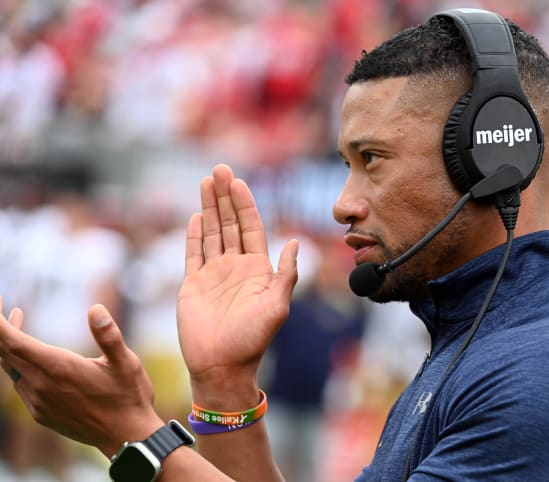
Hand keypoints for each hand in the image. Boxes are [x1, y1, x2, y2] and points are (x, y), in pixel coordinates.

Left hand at [0, 298, 163, 456]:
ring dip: (8, 342)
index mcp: (58, 368)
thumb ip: (109, 336)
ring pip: (9, 367)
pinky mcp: (41, 412)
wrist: (126, 437)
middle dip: (0, 327)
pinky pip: (18, 382)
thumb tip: (96, 309)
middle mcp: (41, 385)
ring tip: (15, 317)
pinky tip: (30, 354)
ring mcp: (38, 401)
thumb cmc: (129, 396)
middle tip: (1, 303)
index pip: (11, 341)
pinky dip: (16, 362)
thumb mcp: (126, 362)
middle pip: (4, 351)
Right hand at [177, 164, 297, 397]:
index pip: (251, 227)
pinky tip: (197, 216)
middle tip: (219, 169)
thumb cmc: (253, 340)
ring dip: (209, 207)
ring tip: (205, 182)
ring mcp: (213, 274)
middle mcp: (235, 266)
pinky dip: (194, 234)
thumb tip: (295, 241)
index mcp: (256, 268)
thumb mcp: (277, 305)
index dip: (245, 203)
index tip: (238, 181)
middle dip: (224, 196)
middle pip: (230, 223)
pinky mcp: (192, 284)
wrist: (222, 367)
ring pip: (212, 232)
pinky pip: (193, 253)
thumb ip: (287, 273)